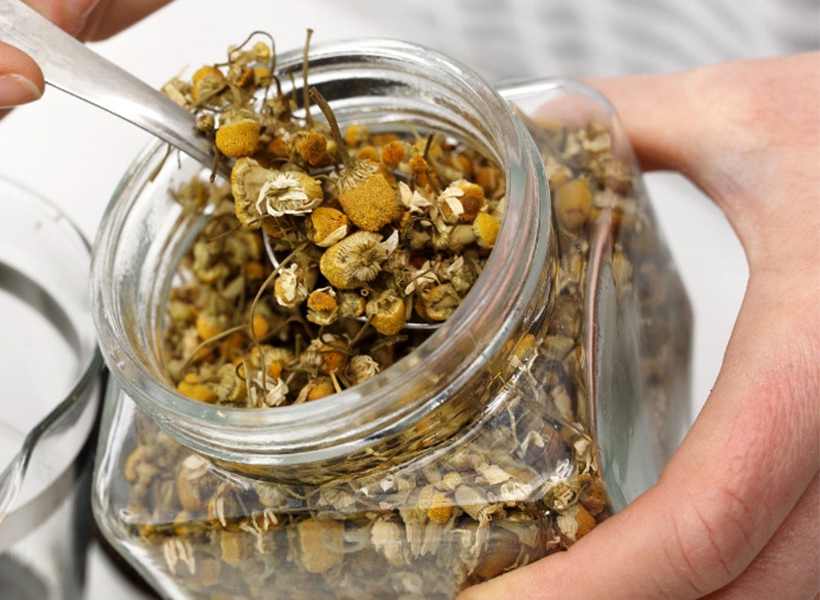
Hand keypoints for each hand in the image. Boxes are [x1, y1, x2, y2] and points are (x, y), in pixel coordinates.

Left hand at [460, 52, 819, 598]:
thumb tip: (530, 130)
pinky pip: (816, 563)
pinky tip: (657, 565)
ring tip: (565, 589)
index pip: (704, 519)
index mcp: (815, 361)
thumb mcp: (757, 116)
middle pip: (745, 594)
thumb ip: (627, 125)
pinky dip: (732, 584)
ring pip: (790, 595)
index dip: (591, 587)